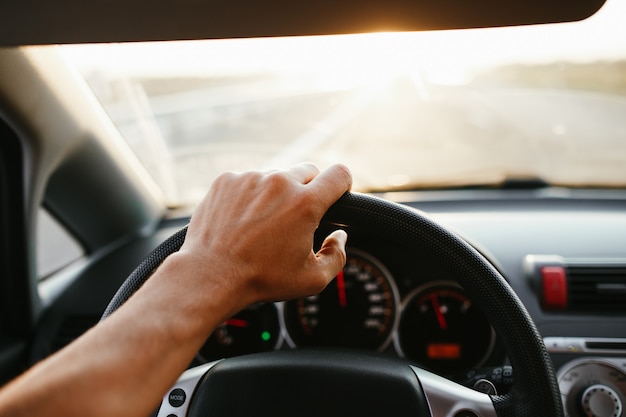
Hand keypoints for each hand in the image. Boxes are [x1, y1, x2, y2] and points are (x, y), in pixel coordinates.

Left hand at [177, 162, 352, 310]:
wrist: (210, 275)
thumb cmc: (262, 279)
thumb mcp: (312, 279)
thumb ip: (337, 256)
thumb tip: (340, 236)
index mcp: (305, 203)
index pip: (339, 174)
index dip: (343, 184)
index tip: (336, 195)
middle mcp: (279, 182)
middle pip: (309, 171)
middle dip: (308, 191)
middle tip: (296, 218)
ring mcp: (250, 178)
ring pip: (276, 176)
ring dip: (277, 193)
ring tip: (263, 224)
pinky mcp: (227, 180)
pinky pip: (249, 180)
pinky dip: (250, 195)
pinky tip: (242, 220)